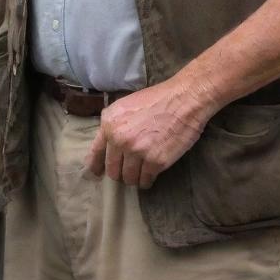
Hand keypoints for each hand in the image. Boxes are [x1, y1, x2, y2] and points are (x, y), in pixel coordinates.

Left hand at [84, 77, 210, 188]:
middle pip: (112, 170)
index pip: (96, 152)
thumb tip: (107, 144)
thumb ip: (114, 125)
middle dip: (119, 172)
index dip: (95, 166)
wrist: (183, 99)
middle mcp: (119, 139)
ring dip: (134, 178)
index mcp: (109, 123)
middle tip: (127, 170)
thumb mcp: (125, 106)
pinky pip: (145, 181)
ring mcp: (137, 152)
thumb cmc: (156, 99)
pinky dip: (147, 180)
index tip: (96, 174)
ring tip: (141, 172)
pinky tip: (150, 174)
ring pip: (129, 178)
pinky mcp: (155, 162)